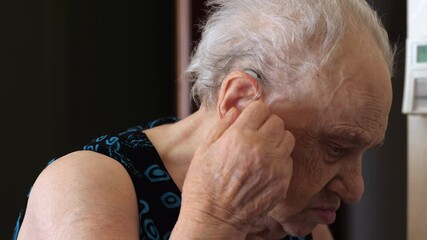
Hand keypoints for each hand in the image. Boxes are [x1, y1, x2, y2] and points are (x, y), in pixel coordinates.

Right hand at [172, 101, 294, 238]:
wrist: (213, 219)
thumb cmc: (203, 184)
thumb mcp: (204, 149)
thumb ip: (222, 126)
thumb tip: (236, 111)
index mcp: (240, 136)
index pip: (261, 108)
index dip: (254, 112)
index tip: (249, 120)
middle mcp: (261, 148)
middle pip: (278, 121)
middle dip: (267, 125)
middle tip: (256, 135)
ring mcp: (275, 166)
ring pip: (288, 139)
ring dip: (276, 141)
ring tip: (263, 151)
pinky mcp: (283, 182)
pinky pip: (289, 160)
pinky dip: (279, 160)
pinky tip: (265, 168)